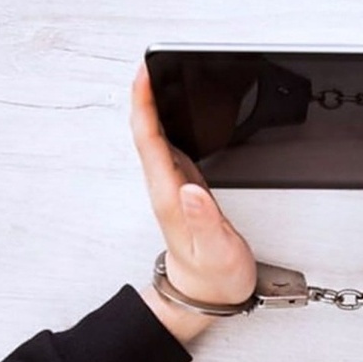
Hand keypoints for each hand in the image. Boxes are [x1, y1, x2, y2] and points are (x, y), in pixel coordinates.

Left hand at [130, 64, 256, 341]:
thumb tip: (191, 188)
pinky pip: (171, 151)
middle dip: (145, 97)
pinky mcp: (187, 192)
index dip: (145, 106)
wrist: (207, 296)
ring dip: (154, 108)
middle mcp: (169, 189)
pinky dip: (169, 127)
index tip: (146, 76)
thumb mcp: (217, 250)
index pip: (151, 142)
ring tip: (159, 81)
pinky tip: (175, 117)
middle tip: (151, 66)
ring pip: (157, 140)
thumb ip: (206, 220)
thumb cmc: (213, 277)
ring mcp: (176, 189)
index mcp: (172, 197)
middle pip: (148, 134)